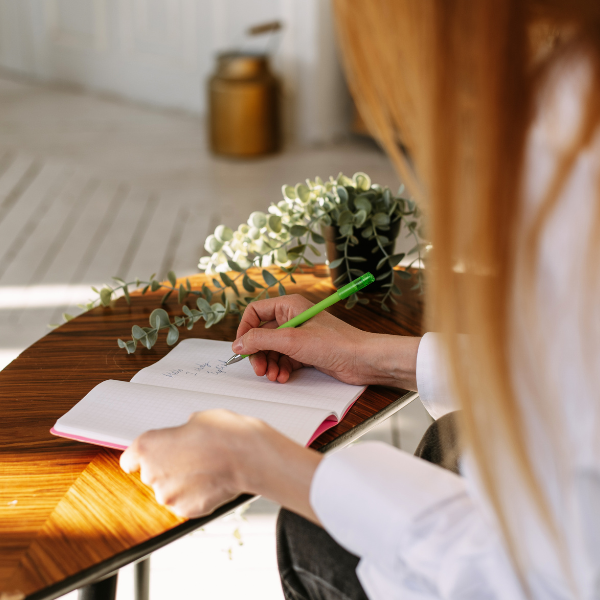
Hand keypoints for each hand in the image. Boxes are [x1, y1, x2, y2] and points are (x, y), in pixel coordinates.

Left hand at [120, 409, 321, 521]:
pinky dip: (195, 495)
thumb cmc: (224, 434)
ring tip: (206, 469)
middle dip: (169, 467)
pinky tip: (211, 481)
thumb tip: (185, 437)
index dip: (141, 458)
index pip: (129, 460)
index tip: (147, 459)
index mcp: (148, 446)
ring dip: (182, 482)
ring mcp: (168, 495)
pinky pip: (186, 502)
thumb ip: (181, 432)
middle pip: (152, 474)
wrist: (247, 456)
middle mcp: (152, 473)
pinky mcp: (186, 510)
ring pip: (170, 490)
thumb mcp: (197, 419)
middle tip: (192, 456)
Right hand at [232, 294, 420, 389]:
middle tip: (259, 369)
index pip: (255, 312)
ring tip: (274, 376)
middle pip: (262, 334)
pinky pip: (284, 360)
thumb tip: (238, 344)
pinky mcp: (306, 352)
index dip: (245, 329)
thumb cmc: (334, 343)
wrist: (362, 360)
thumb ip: (260, 340)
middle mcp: (293, 318)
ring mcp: (299, 336)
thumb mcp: (291, 340)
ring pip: (272, 350)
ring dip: (270, 364)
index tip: (241, 348)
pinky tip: (284, 377)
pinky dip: (281, 369)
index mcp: (289, 306)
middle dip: (258, 353)